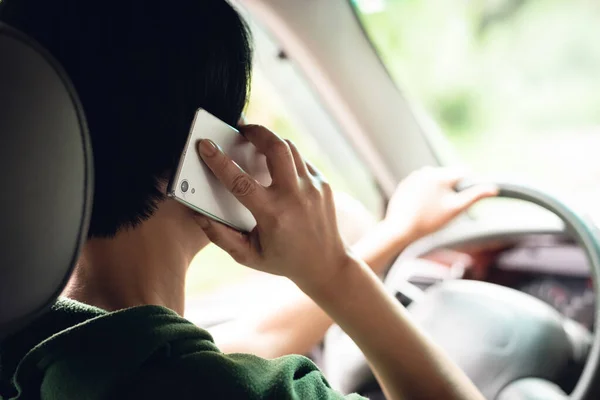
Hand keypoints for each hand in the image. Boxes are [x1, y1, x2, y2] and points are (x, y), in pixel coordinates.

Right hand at [195, 125, 349, 290]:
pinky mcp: (323, 183)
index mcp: (273, 215)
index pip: (240, 182)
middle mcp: (295, 197)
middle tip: (240, 128)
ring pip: (289, 148)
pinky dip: (285, 156)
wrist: (326, 264)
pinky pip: (300, 160)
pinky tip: (274, 164)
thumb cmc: (282, 260)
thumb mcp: (247, 255)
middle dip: (255, 132)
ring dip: (270, 140)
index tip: (205, 145)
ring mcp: (313, 187)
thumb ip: (220, 235)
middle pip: (275, 148)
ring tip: (255, 140)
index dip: (219, 162)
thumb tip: (197, 213)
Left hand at [384, 167, 497, 239]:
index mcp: (441, 175)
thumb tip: (494, 188)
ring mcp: (414, 176)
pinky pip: (421, 185)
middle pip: (449, 176)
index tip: (465, 198)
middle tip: (445, 208)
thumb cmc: (429, 221)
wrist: (400, 229)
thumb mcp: (455, 209)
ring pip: (435, 180)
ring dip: (438, 190)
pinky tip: (421, 208)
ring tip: (431, 209)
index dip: (469, 184)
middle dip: (451, 189)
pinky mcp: (405, 183)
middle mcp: (426, 171)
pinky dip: (425, 193)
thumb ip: (475, 196)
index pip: (464, 171)